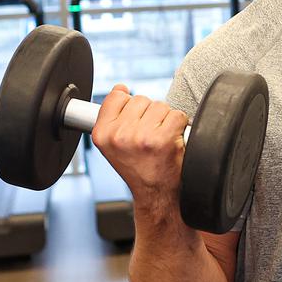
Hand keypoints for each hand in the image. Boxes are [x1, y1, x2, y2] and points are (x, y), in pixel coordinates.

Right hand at [92, 83, 187, 198]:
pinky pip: (177, 115)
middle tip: (148, 137)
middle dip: (149, 114)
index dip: (129, 107)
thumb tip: (120, 88)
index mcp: (102, 134)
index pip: (116, 97)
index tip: (133, 123)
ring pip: (160, 105)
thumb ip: (113, 116)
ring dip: (165, 120)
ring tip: (160, 140)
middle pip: (141, 99)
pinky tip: (172, 141)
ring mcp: (141, 137)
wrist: (156, 193)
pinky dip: (180, 126)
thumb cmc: (138, 167)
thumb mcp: (113, 144)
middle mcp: (119, 135)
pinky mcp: (164, 139)